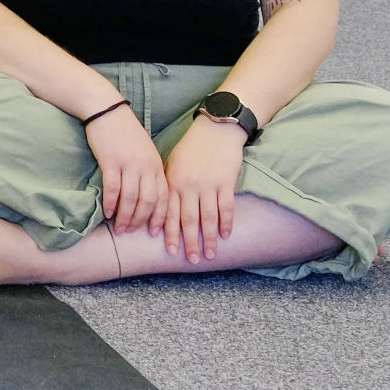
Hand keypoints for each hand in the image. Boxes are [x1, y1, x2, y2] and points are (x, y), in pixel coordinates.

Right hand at [84, 103, 167, 236]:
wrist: (107, 110)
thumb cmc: (125, 131)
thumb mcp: (145, 151)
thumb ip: (149, 170)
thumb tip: (147, 195)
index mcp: (157, 165)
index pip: (163, 198)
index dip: (159, 218)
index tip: (153, 232)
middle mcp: (146, 167)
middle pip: (148, 202)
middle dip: (141, 221)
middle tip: (131, 233)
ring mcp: (129, 164)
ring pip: (131, 199)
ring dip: (125, 217)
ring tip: (119, 228)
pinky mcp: (111, 161)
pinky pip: (113, 188)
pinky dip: (111, 203)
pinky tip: (107, 213)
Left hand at [163, 113, 246, 260]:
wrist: (214, 129)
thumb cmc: (191, 147)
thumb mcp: (172, 163)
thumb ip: (168, 185)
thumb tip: (162, 208)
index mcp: (172, 182)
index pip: (169, 212)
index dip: (168, 232)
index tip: (168, 250)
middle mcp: (188, 186)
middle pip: (187, 220)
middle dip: (188, 242)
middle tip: (192, 260)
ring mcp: (208, 185)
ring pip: (207, 218)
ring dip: (209, 238)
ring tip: (210, 255)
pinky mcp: (226, 182)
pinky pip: (226, 207)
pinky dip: (226, 222)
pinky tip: (227, 235)